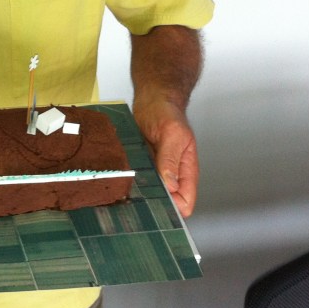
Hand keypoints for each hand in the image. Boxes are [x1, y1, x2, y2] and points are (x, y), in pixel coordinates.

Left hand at [133, 100, 198, 216]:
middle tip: (139, 202)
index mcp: (186, 168)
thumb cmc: (167, 112)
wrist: (152, 99)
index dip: (175, 208)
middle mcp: (173, 172)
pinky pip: (138, 179)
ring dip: (141, 193)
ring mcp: (157, 169)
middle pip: (168, 201)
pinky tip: (121, 181)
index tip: (158, 207)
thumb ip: (171, 160)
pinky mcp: (143, 164)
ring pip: (152, 192)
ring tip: (127, 193)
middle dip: (155, 204)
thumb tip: (172, 186)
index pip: (186, 200)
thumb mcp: (172, 134)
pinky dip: (131, 181)